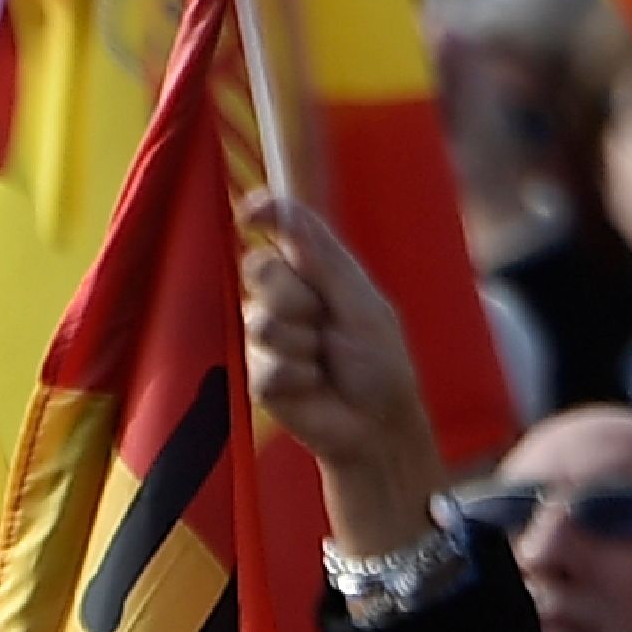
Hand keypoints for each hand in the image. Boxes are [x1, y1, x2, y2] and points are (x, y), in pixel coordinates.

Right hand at [240, 191, 447, 558]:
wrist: (376, 424)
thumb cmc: (379, 362)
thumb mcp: (362, 303)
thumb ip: (322, 257)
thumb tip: (281, 207)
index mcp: (313, 271)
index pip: (278, 228)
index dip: (262, 214)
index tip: (253, 213)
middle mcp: (282, 296)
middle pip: (259, 268)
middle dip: (296, 296)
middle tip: (325, 322)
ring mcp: (266, 336)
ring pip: (262, 320)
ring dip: (304, 343)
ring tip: (325, 361)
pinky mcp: (257, 376)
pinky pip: (267, 366)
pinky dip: (299, 377)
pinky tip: (314, 386)